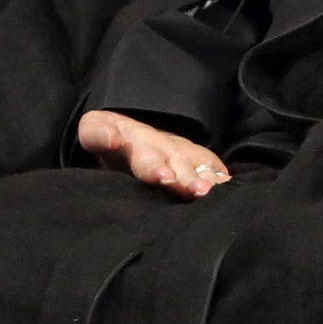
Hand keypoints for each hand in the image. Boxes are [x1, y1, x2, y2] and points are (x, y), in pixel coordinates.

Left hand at [77, 110, 232, 198]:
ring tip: (215, 192)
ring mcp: (182, 150)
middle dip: (188, 177)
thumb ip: (96, 134)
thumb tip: (112, 137)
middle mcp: (164, 145)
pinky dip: (221, 175)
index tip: (164, 177)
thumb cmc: (109, 139)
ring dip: (208, 178)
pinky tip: (229, 188)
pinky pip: (211, 163)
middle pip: (178, 162)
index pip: (145, 156)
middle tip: (198, 191)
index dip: (154, 167)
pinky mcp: (195, 157)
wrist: (128, 131)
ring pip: (198, 163)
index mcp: (137, 143)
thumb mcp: (93, 132)